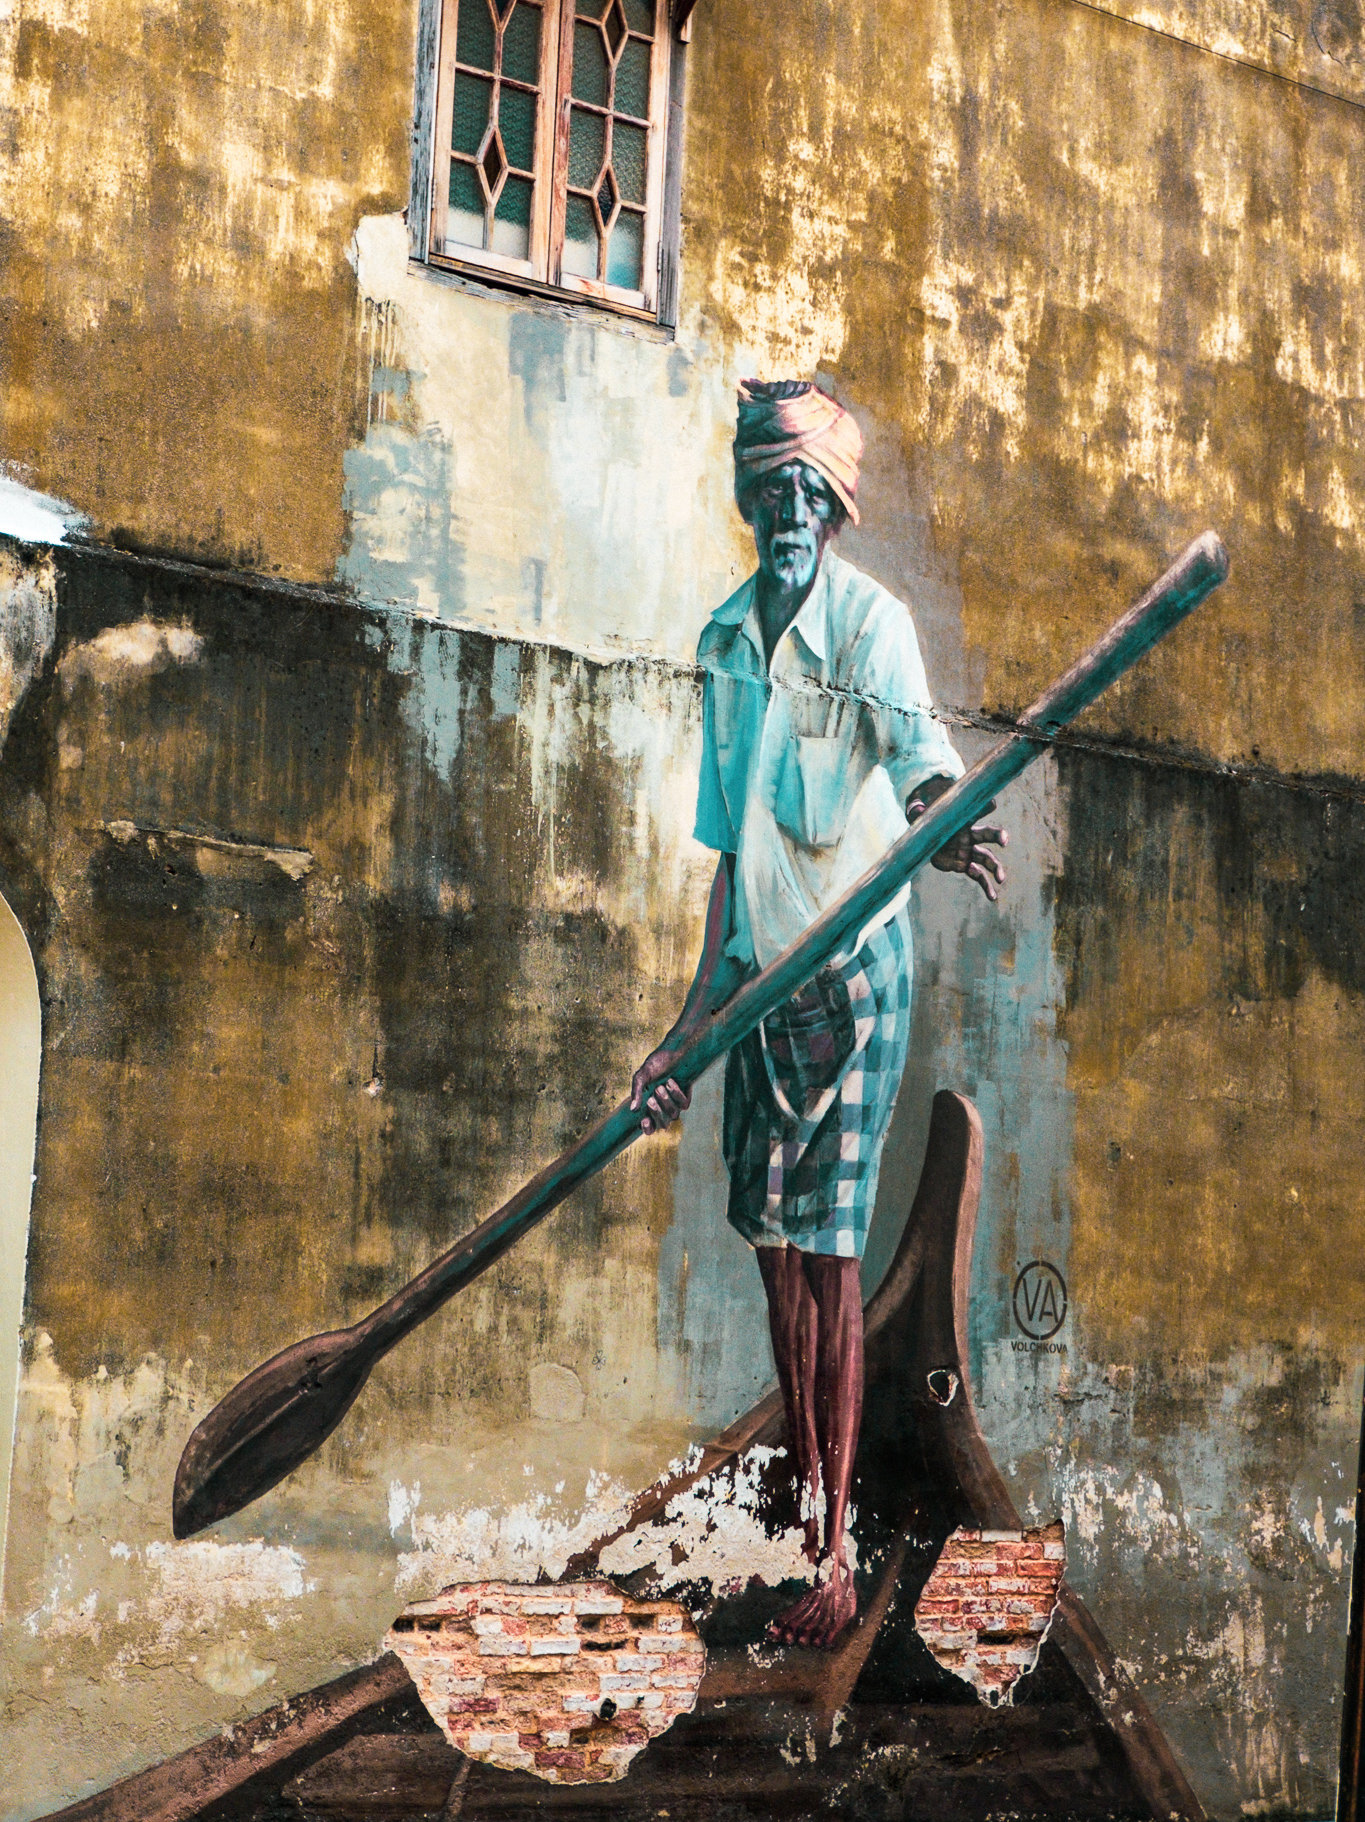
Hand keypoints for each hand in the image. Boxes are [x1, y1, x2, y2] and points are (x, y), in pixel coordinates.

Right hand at [630, 1047, 691, 1133]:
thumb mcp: (642, 1076)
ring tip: (660, 1087)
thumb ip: (636, 1092)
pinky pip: (683, 1105)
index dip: (647, 1128)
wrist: (673, 1052)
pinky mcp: (685, 1099)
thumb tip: (633, 1109)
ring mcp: (675, 1106)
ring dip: (666, 1101)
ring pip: (673, 1115)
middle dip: (656, 1112)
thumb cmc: (655, 1064)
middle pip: (662, 1124)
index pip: (649, 1128)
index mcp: (649, 1108)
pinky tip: (670, 1082)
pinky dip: (676, 1094)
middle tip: (650, 1100)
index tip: (644, 1120)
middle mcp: (662, 1110)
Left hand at [907, 781, 1007, 902]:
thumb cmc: (926, 824)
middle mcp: (969, 836)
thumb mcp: (921, 818)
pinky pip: (978, 876)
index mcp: (961, 822)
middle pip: (987, 835)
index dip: (984, 807)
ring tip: (1001, 878)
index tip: (992, 804)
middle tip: (1004, 840)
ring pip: (986, 859)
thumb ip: (918, 813)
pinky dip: (986, 886)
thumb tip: (915, 809)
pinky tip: (992, 896)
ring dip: (995, 868)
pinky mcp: (964, 865)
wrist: (926, 841)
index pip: (975, 812)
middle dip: (998, 836)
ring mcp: (969, 851)